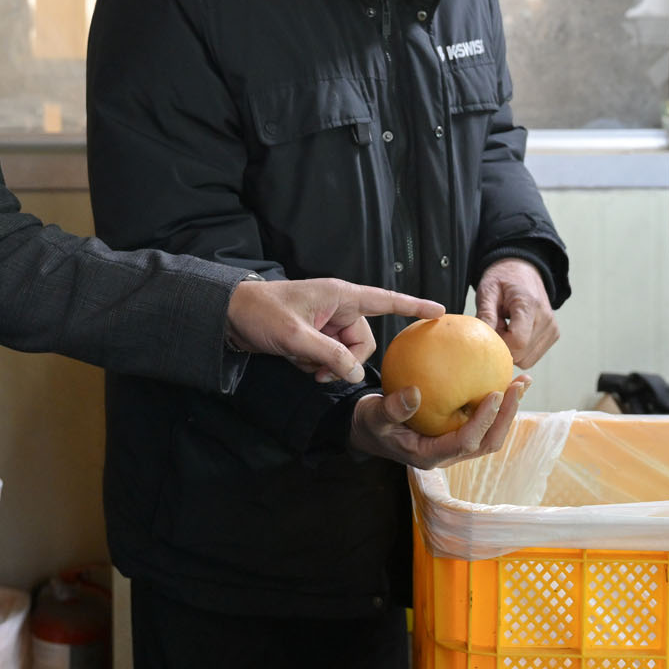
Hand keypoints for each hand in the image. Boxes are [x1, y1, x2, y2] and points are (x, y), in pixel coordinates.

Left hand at [226, 278, 443, 383]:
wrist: (228, 315)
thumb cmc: (260, 314)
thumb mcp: (296, 336)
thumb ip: (329, 355)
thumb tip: (355, 373)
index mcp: (340, 296)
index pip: (386, 300)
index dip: (414, 307)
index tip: (440, 311)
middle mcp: (338, 307)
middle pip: (364, 340)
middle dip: (345, 360)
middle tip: (320, 371)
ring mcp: (326, 323)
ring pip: (346, 353)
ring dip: (328, 366)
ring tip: (303, 365)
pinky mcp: (315, 336)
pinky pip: (330, 357)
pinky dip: (317, 365)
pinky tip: (297, 363)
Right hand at [347, 375, 528, 468]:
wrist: (369, 429)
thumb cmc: (370, 422)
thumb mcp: (374, 415)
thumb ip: (392, 408)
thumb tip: (415, 393)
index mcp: (430, 455)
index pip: (466, 442)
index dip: (484, 421)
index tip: (496, 393)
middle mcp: (447, 454)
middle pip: (487, 441)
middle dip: (508, 415)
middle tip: (519, 384)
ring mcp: (454, 445)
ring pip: (490, 433)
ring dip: (508, 409)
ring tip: (521, 380)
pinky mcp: (456, 433)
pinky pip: (481, 419)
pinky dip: (495, 401)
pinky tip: (501, 375)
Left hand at [474, 258, 559, 368]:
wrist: (523, 270)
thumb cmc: (502, 279)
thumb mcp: (488, 290)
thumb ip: (485, 314)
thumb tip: (482, 340)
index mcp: (529, 305)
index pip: (517, 341)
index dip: (498, 343)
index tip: (490, 330)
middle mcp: (546, 319)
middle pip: (521, 354)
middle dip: (503, 347)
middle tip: (496, 326)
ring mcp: (552, 329)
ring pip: (526, 360)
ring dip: (511, 349)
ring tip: (506, 327)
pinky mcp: (553, 335)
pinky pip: (532, 357)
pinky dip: (520, 350)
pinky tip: (514, 331)